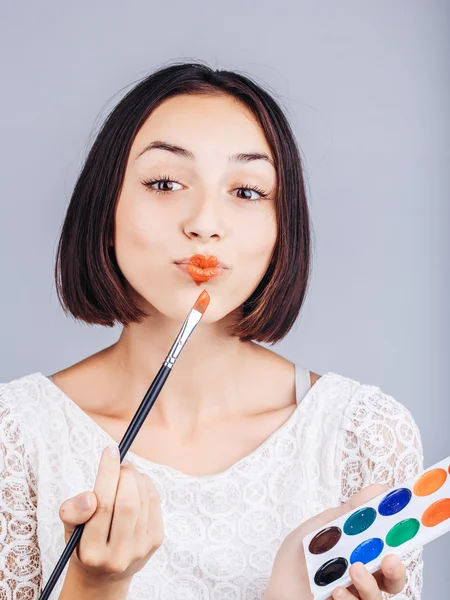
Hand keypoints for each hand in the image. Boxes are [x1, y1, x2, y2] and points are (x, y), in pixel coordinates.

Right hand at [59, 445, 163, 586]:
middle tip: (120, 464)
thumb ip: (72, 511)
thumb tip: (89, 497)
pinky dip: (147, 485)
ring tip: (126, 472)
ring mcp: (140, 549)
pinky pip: (155, 503)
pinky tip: (137, 484)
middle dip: (125, 474)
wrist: (104, 574)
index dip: (108, 472)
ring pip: (143, 500)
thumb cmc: (84, 541)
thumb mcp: (69, 528)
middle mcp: (118, 555)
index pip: (102, 505)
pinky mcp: (155, 542)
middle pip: (127, 503)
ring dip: (137, 477)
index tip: (110, 450)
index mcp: (91, 551)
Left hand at [264, 484, 406, 599]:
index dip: (400, 542)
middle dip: (397, 570)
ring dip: (370, 585)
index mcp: (361, 558)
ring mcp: (354, 599)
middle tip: (390, 559)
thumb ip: (350, 512)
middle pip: (393, 581)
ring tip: (354, 570)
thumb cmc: (296, 559)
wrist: (275, 588)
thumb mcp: (321, 528)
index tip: (403, 527)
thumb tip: (378, 489)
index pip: (389, 552)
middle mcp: (362, 582)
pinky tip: (336, 591)